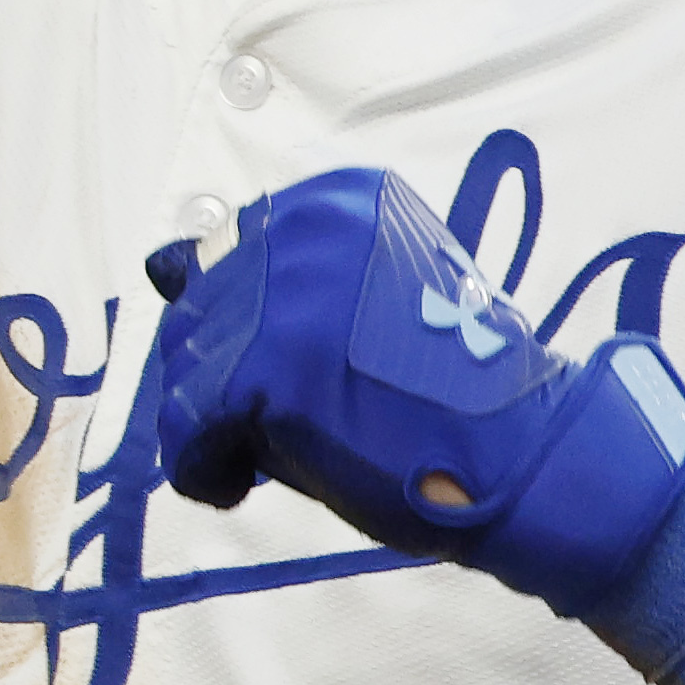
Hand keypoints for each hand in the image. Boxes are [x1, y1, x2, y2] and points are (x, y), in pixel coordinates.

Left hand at [135, 167, 684, 615]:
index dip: (253, 330)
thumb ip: (279, 276)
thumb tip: (158, 265)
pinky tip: (241, 484)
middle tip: (289, 420)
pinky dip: (203, 468)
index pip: (233, 258)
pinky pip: (186, 428)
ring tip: (281, 450)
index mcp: (334, 200)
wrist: (525, 450)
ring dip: (219, 422)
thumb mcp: (372, 296)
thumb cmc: (454, 389)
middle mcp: (301, 229)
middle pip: (202, 309)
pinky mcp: (265, 371)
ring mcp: (281, 298)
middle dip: (229, 376)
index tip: (301, 371)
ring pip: (186, 368)